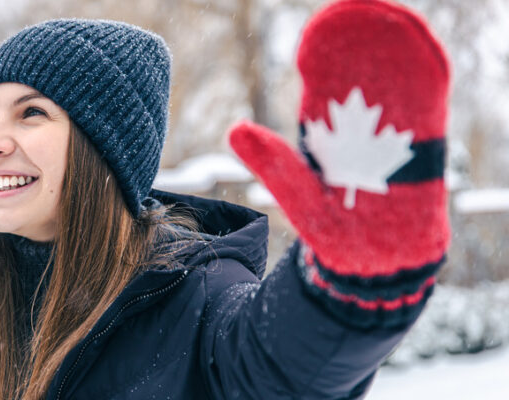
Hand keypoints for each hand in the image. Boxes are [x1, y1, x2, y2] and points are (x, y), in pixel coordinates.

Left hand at [228, 0, 449, 277]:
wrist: (377, 263)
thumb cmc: (334, 231)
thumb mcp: (299, 195)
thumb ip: (274, 163)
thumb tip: (235, 128)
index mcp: (330, 135)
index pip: (327, 86)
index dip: (324, 57)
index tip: (313, 37)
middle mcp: (362, 130)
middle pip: (364, 77)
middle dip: (360, 45)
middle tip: (353, 14)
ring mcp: (395, 137)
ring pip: (397, 86)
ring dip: (395, 53)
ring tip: (388, 23)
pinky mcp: (424, 148)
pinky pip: (427, 109)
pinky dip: (425, 80)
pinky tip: (423, 54)